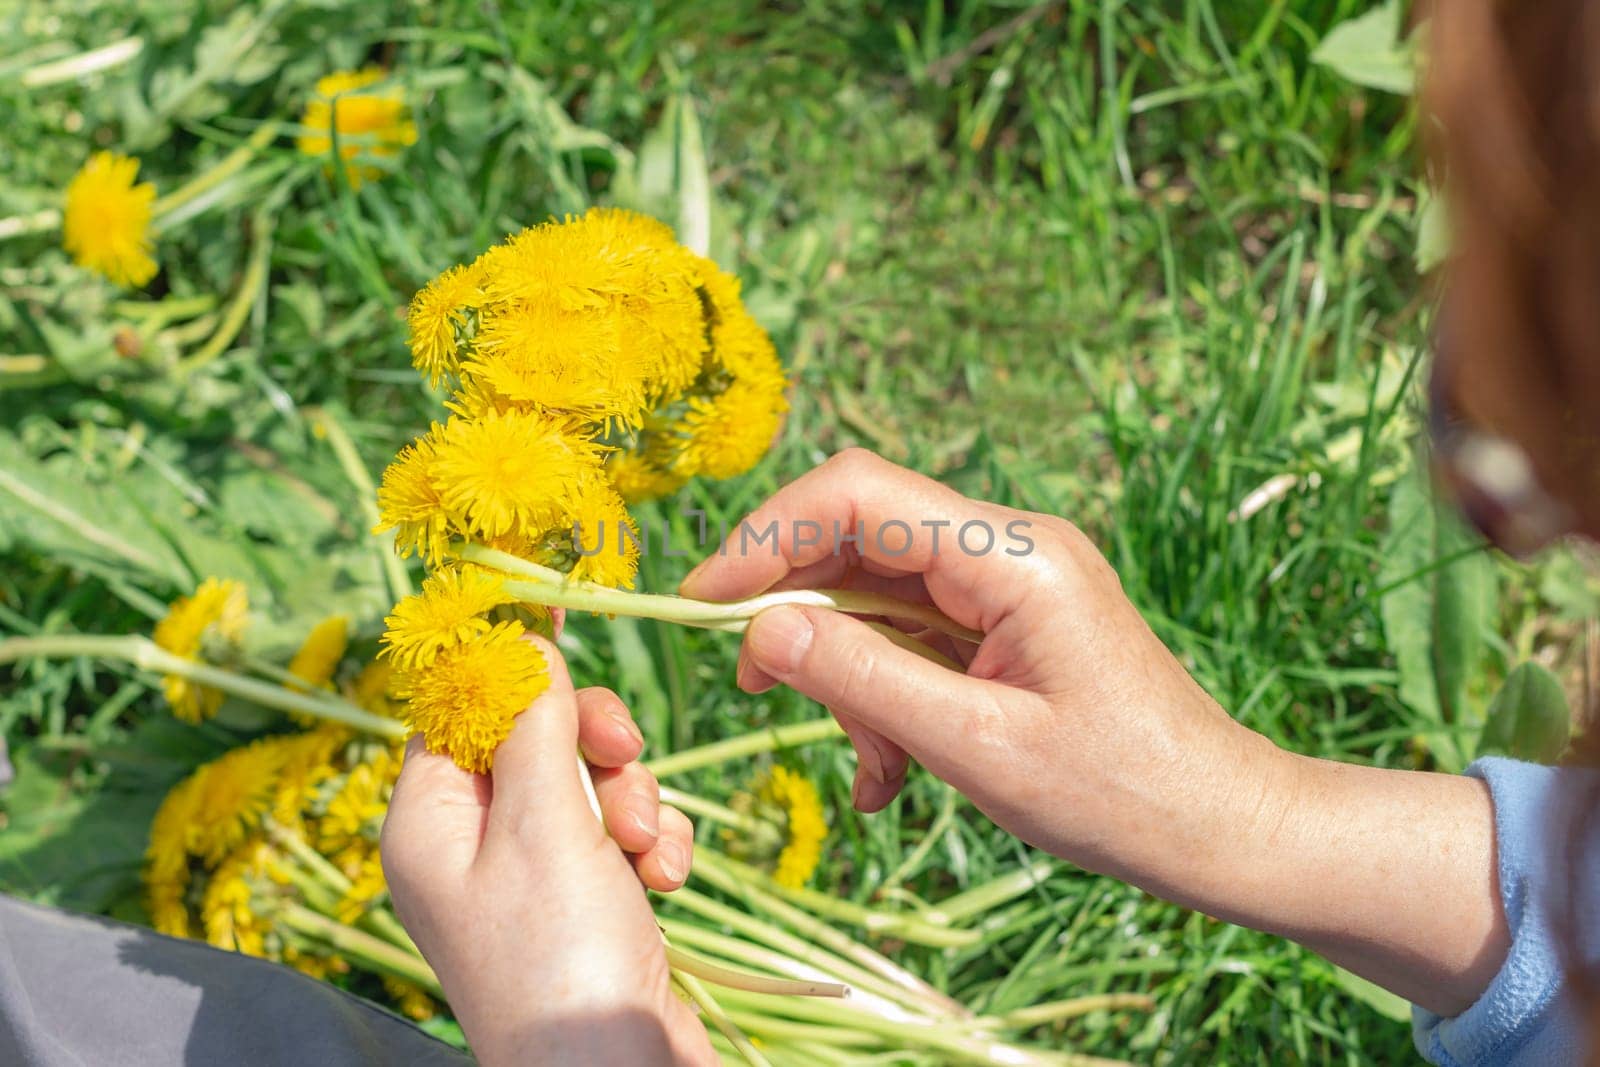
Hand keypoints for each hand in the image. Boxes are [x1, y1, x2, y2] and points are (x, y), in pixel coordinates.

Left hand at [381, 637, 712, 1065]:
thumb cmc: (560, 957)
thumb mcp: (542, 822)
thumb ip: (533, 724)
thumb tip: (521, 642)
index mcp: (428, 824)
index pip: (457, 710)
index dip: (508, 665)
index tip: (557, 609)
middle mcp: (471, 848)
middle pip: (534, 738)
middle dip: (591, 743)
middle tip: (621, 754)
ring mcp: (532, 878)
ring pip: (590, 781)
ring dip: (633, 798)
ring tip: (644, 850)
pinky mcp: (589, 902)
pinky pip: (623, 831)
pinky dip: (651, 844)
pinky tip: (664, 880)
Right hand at [682, 449, 1506, 1014]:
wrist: (1220, 828)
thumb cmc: (1118, 794)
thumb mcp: (975, 746)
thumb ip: (862, 680)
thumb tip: (761, 629)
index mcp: (1013, 555)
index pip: (857, 493)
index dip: (766, 535)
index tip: (704, 602)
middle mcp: (1009, 546)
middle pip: (859, 537)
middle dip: (798, 610)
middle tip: (753, 684)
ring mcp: (1010, 581)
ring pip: (878, 594)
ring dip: (848, 673)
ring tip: (869, 767)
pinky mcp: (1009, 620)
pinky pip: (914, 635)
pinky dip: (885, 694)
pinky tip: (890, 773)